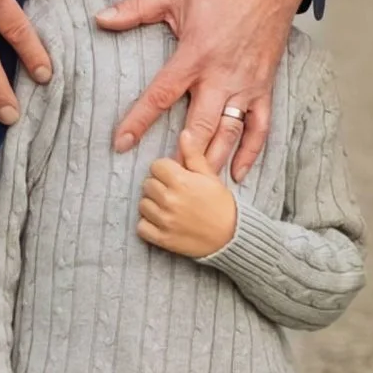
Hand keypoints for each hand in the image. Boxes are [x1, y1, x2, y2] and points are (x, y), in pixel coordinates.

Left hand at [98, 0, 303, 179]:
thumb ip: (136, 8)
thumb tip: (100, 19)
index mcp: (196, 55)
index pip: (161, 95)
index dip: (139, 121)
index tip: (121, 143)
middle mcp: (221, 76)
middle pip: (199, 126)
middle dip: (181, 155)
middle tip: (165, 178)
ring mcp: (246, 85)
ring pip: (229, 133)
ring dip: (213, 161)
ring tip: (196, 186)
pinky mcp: (264, 87)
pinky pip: (260, 127)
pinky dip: (250, 152)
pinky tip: (237, 174)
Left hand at [137, 118, 238, 260]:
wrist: (231, 236)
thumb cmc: (221, 204)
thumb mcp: (210, 176)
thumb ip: (194, 155)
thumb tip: (184, 133)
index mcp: (182, 181)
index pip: (156, 166)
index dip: (165, 170)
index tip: (174, 176)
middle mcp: (170, 199)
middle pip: (147, 184)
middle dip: (158, 185)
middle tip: (173, 192)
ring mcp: (165, 220)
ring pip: (142, 205)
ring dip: (152, 205)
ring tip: (169, 207)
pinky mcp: (162, 239)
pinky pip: (141, 227)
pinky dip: (148, 225)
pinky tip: (162, 222)